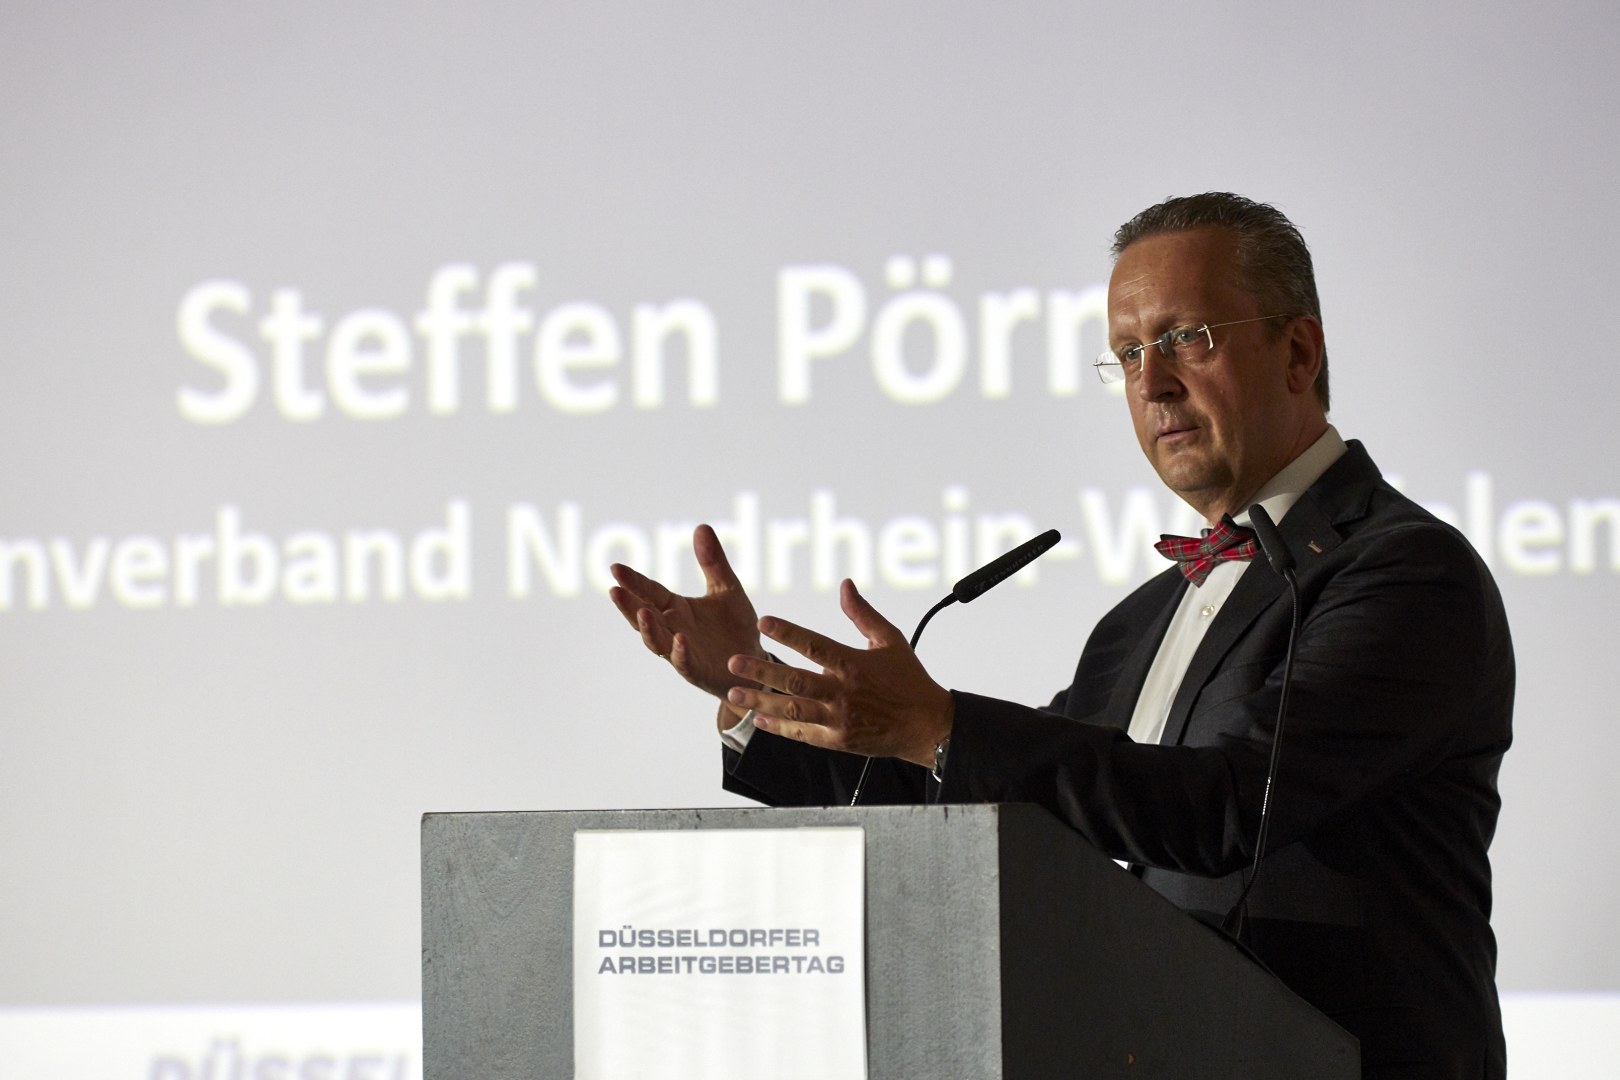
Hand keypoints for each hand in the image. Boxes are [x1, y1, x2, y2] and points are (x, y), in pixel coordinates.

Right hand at [609, 525, 766, 724]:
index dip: (633, 581)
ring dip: (648, 628)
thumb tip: (701, 526)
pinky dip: (680, 652)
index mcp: (675, 607)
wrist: (753, 661)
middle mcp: (672, 628)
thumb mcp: (727, 588)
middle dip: (629, 604)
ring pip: (656, 641)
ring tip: (642, 612)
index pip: (649, 591)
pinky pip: (685, 662)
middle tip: (615, 589)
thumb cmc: (735, 626)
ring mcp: (681, 651)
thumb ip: (713, 562)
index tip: (615, 568)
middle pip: (643, 616)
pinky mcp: (697, 670)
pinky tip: (680, 640)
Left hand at [724, 579, 952, 767]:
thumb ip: (862, 614)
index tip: (764, 622)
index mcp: (854, 664)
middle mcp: (843, 692)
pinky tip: (759, 718)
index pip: (815, 645)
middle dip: (762, 670)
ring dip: (761, 701)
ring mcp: (839, 719)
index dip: (788, 633)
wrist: (926, 726)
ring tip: (734, 692)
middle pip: (795, 680)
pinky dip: (779, 727)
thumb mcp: (890, 640)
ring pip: (793, 709)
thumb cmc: (908, 679)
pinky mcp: (838, 740)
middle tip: (733, 661)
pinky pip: (803, 733)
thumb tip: (845, 585)